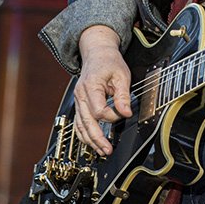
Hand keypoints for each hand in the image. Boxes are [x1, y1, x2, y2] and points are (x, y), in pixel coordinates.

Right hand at [73, 25, 132, 155]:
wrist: (97, 53)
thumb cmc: (109, 62)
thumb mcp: (122, 75)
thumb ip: (123, 96)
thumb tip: (126, 113)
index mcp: (91, 86)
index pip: (99, 110)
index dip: (112, 116)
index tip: (123, 113)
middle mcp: (81, 95)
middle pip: (86, 122)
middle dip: (97, 138)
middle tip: (108, 150)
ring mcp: (78, 100)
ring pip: (80, 125)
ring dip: (90, 140)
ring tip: (101, 150)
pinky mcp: (79, 104)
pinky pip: (78, 122)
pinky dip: (84, 134)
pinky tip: (92, 143)